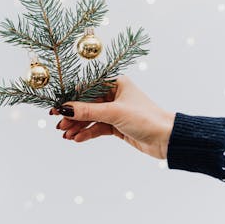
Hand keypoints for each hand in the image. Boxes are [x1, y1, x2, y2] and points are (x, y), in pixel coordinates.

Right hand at [50, 75, 174, 158]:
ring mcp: (115, 111)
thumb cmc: (147, 118)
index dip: (70, 99)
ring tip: (66, 135)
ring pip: (90, 118)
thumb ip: (87, 111)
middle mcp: (113, 95)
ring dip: (78, 127)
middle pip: (86, 105)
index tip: (56, 108)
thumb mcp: (114, 112)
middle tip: (59, 125)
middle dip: (72, 116)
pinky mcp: (116, 125)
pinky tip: (77, 139)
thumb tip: (64, 109)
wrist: (168, 139)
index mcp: (115, 83)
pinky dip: (87, 133)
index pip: (86, 89)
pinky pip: (96, 128)